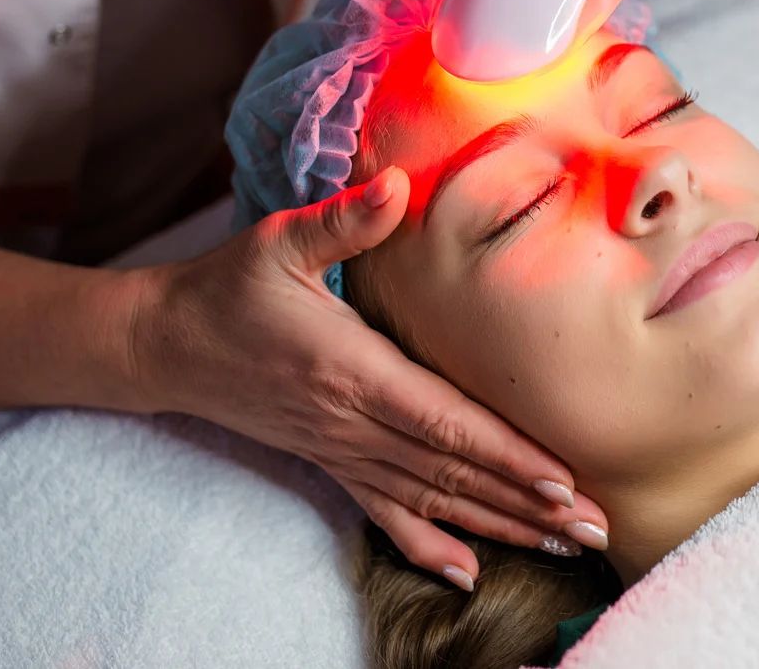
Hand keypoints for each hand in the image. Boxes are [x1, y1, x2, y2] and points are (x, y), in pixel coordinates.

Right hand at [126, 166, 609, 591]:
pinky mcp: (330, 461)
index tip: (561, 478)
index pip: (444, 422)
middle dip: (527, 501)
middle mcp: (352, 422)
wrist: (164, 343)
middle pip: (453, 472)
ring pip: (432, 499)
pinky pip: (385, 514)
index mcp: (351, 369)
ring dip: (500, 525)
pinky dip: (429, 545)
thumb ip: (344, 221)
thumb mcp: (277, 241)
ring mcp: (342, 449)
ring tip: (563, 546)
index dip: (504, 453)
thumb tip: (396, 184)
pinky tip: (467, 573)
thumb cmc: (227, 287)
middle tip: (594, 527)